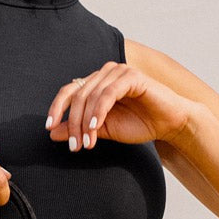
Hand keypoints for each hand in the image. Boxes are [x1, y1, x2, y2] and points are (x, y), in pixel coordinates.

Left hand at [43, 61, 191, 151]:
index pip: (69, 91)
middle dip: (73, 124)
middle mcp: (105, 74)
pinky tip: (96, 127)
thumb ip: (80, 128)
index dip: (56, 108)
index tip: (49, 127)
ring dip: (86, 122)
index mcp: (96, 83)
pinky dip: (99, 111)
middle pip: (78, 96)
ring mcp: (118, 72)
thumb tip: (52, 132)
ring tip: (87, 143)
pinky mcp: (131, 76)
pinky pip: (108, 94)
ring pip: (91, 96)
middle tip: (75, 146)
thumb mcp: (104, 130)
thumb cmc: (140, 124)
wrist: (170, 124)